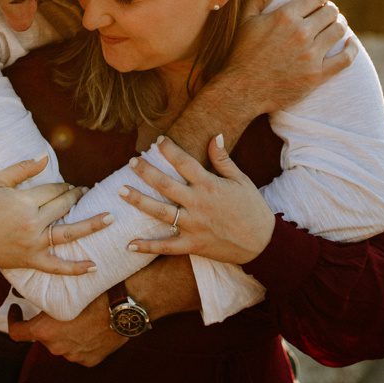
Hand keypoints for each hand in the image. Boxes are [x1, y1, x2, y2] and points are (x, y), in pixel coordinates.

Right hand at [0, 155, 108, 272]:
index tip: (69, 185)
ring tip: (110, 218)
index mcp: (23, 202)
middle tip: (87, 192)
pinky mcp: (31, 260)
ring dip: (91, 225)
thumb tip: (45, 156)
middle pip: (64, 207)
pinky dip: (75, 268)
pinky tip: (94, 266)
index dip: (64, 186)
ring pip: (68, 234)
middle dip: (77, 197)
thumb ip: (22, 168)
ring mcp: (33, 243)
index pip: (54, 190)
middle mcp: (31, 223)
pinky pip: (56, 266)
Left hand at [9, 304, 127, 366]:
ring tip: (83, 318)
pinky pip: (81, 352)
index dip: (13, 321)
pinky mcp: (89, 360)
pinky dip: (84, 343)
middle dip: (49, 325)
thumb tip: (31, 294)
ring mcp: (72, 356)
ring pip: (64, 344)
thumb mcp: (64, 294)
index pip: (15, 332)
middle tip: (62, 310)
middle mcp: (55, 347)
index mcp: (44, 331)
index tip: (16, 310)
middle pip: (44, 336)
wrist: (124, 307)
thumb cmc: (95, 294)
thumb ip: (46, 300)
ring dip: (68, 334)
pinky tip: (94, 329)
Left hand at [122, 135, 276, 264]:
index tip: (158, 141)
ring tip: (120, 191)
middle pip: (165, 185)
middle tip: (131, 162)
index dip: (170, 150)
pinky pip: (166, 246)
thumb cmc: (252, 208)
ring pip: (160, 212)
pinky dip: (147, 246)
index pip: (185, 163)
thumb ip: (224, 160)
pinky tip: (129, 244)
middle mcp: (198, 204)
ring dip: (138, 201)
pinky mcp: (192, 244)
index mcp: (210, 185)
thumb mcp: (241, 180)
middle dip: (146, 172)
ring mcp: (193, 225)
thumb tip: (215, 136)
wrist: (262, 241)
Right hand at [223, 0, 357, 114]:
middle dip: (329, 10)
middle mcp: (300, 33)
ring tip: (334, 27)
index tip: (319, 0)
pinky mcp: (317, 76)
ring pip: (339, 30)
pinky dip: (352, 49)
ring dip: (339, 25)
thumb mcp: (246, 19)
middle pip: (331, 12)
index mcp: (285, 16)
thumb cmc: (242, 53)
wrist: (242, 90)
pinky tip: (351, 43)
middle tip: (325, 15)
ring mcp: (311, 55)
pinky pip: (345, 59)